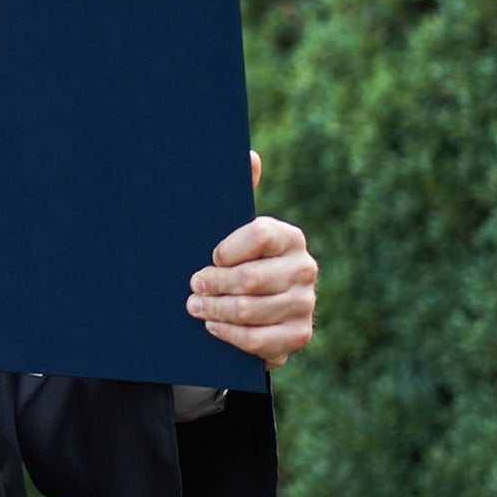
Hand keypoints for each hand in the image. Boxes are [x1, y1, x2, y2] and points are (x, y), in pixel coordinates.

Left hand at [186, 151, 316, 368]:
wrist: (253, 310)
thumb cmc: (235, 261)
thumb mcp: (231, 229)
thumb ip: (239, 193)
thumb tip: (249, 155)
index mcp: (289, 237)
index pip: (260, 234)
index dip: (228, 248)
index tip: (209, 256)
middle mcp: (304, 268)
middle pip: (251, 278)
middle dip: (213, 284)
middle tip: (192, 286)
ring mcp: (304, 304)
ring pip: (251, 310)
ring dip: (215, 310)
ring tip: (194, 307)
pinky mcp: (298, 335)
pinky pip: (259, 340)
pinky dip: (230, 335)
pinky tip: (213, 327)